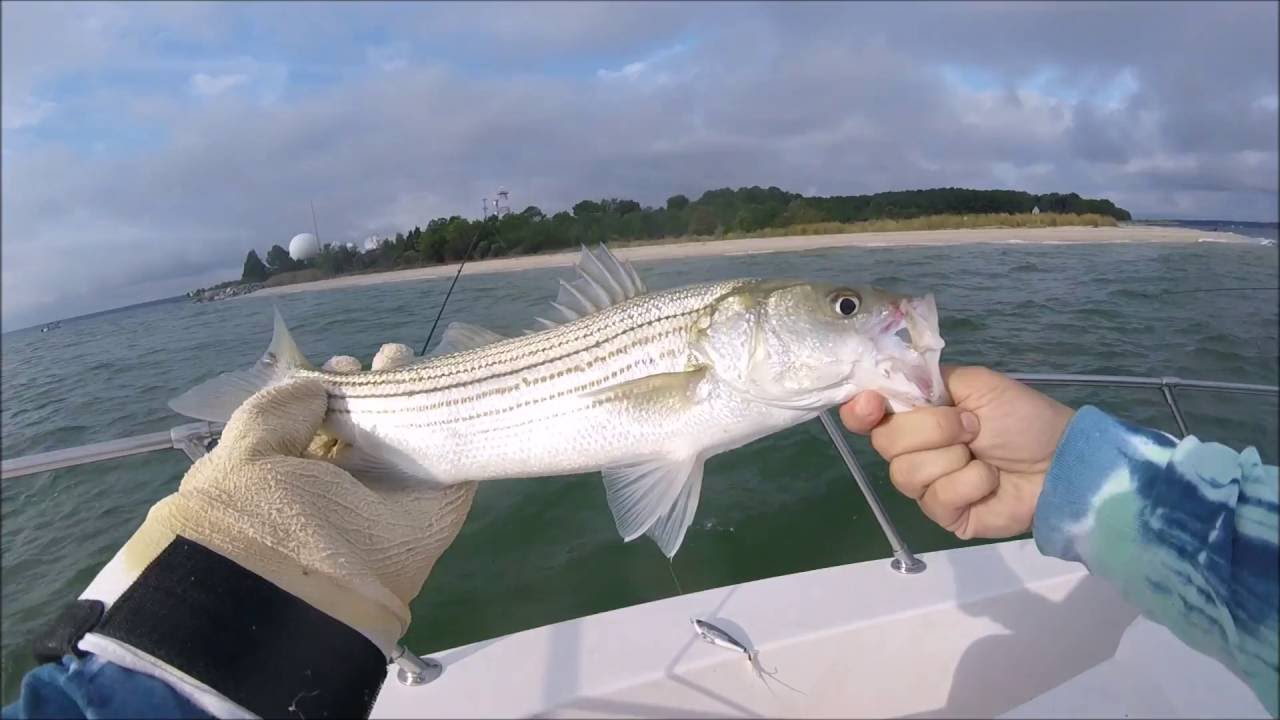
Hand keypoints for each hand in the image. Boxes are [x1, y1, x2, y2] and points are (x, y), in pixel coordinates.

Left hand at [121, 344, 475, 656]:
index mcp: (287, 478)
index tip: (341, 366)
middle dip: (376, 385)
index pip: (316, 426)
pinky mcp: (438, 507)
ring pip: (410, 436)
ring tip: (411, 361)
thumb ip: (277, 409)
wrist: (308, 586)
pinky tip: (450, 385)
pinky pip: (454, 461)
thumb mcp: (244, 452)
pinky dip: (456, 424)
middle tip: (386, 357)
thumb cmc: (260, 513)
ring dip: (415, 396)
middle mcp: (340, 489)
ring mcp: (390, 498)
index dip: (331, 388)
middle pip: (368, 426)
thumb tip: (320, 386)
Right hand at [839, 366, 1074, 538]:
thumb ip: (926, 382)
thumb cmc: (1022, 418)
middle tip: (972, 427)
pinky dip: (970, 484)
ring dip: (954, 459)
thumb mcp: (976, 384)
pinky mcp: (945, 514)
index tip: (872, 405)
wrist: (1061, 460)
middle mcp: (912, 450)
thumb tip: (882, 389)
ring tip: (983, 455)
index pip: (863, 415)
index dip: (859, 411)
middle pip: (885, 443)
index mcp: (915, 415)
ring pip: (907, 473)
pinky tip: (989, 481)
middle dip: (933, 430)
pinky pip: (937, 498)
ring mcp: (927, 485)